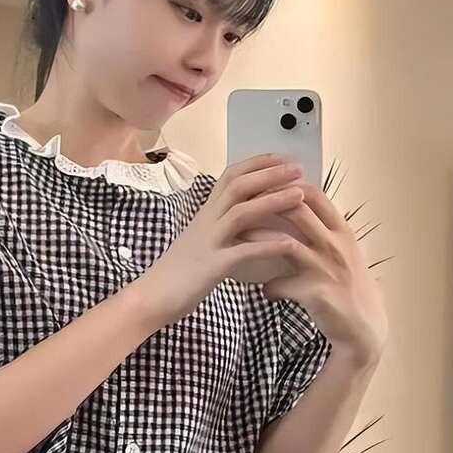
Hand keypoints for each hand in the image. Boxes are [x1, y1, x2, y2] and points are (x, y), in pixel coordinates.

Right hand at [134, 153, 307, 330]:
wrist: (152, 295)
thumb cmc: (179, 271)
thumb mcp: (201, 240)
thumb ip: (222, 227)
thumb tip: (246, 219)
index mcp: (205, 213)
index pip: (230, 177)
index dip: (256, 164)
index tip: (281, 157)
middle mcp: (206, 221)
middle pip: (238, 187)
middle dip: (269, 174)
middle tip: (298, 168)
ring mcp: (208, 241)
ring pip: (241, 212)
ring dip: (272, 201)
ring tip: (300, 194)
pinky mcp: (212, 265)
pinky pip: (243, 251)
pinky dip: (268, 246)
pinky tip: (290, 245)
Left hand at [238, 182, 389, 364]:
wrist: (366, 327)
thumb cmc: (347, 284)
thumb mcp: (340, 251)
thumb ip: (319, 230)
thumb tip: (285, 208)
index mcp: (341, 231)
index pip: (314, 194)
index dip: (284, 185)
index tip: (260, 185)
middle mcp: (336, 245)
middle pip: (297, 210)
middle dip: (265, 205)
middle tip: (239, 207)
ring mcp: (327, 269)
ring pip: (286, 243)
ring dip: (258, 239)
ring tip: (238, 240)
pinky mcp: (317, 294)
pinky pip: (282, 284)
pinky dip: (269, 286)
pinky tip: (264, 289)